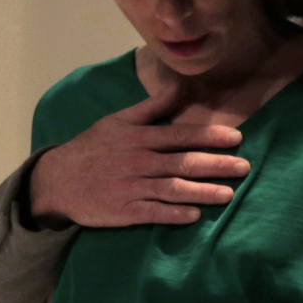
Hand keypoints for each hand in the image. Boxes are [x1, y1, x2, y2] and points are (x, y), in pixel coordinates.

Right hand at [30, 86, 249, 227]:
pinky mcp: (123, 211)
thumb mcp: (118, 120)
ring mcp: (131, 187)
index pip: (180, 135)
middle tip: (245, 167)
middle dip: (216, 164)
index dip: (209, 136)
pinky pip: (152, 213)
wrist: (58, 179)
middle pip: (182, 162)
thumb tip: (178, 85)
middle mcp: (138, 161)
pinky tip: (194, 216)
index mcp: (139, 137)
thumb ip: (151, 107)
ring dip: (201, 191)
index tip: (236, 137)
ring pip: (172, 188)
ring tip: (228, 194)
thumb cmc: (93, 148)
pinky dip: (173, 214)